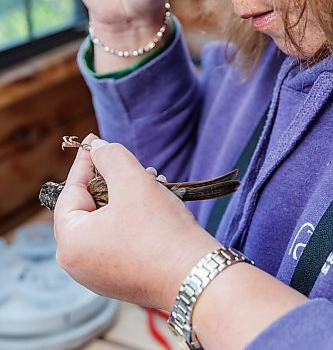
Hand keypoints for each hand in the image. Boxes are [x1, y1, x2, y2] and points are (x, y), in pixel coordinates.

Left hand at [54, 134, 219, 309]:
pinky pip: (116, 238)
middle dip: (109, 180)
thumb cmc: (162, 232)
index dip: (85, 161)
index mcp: (71, 243)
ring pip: (105, 221)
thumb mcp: (132, 181)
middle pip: (87, 206)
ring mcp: (98, 274)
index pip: (71, 190)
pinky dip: (131, 217)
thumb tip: (98, 148)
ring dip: (125, 197)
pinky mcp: (119, 278)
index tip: (95, 141)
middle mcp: (78, 264)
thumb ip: (110, 156)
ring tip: (150, 181)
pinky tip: (153, 203)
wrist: (197, 277)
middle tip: (127, 162)